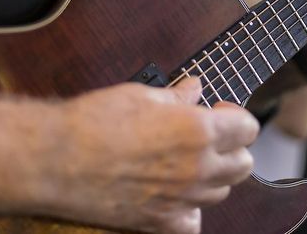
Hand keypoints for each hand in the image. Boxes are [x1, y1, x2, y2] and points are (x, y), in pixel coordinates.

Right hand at [36, 78, 258, 233]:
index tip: (220, 111)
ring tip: (190, 159)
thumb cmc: (98, 120)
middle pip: (243, 164)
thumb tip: (194, 88)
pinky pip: (193, 220)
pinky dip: (191, 207)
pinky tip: (175, 191)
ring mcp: (181, 199)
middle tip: (210, 133)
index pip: (248, 128)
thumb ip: (178, 95)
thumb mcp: (143, 95)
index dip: (237, 116)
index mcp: (198, 130)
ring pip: (222, 191)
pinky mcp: (160, 222)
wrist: (58, 159)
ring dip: (215, 173)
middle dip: (233, 145)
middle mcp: (197, 168)